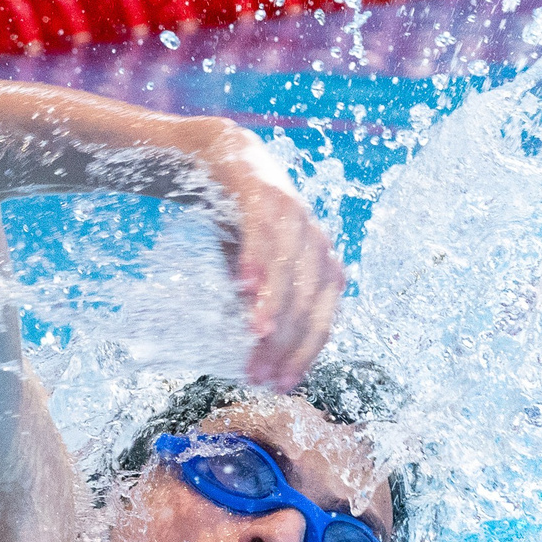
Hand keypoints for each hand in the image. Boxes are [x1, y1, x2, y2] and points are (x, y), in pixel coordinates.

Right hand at [186, 122, 345, 390]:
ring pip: (290, 266)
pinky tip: (243, 285)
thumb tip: (260, 356)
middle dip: (285, 339)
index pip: (321, 318)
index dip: (303, 353)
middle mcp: (315, 238)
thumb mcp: (255, 271)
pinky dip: (256, 257)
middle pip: (308, 298)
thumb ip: (263, 305)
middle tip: (258, 372)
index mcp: (321, 262)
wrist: (221, 157)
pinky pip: (262, 228)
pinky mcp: (262, 190)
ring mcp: (291, 212)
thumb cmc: (241, 223)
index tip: (280, 385)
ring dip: (274, 303)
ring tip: (257, 335)